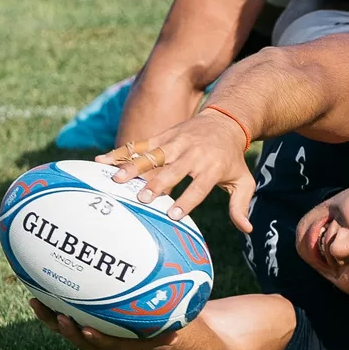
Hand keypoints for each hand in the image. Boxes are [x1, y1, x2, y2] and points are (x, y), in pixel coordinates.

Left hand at [29, 299, 174, 349]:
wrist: (145, 333)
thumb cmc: (157, 327)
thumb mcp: (165, 330)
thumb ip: (167, 332)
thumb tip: (177, 333)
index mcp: (122, 345)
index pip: (107, 346)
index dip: (97, 339)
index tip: (88, 330)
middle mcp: (102, 342)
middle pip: (80, 339)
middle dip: (67, 330)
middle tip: (60, 317)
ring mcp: (89, 332)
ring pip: (66, 329)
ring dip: (50, 318)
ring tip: (36, 302)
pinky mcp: (80, 321)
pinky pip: (62, 316)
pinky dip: (50, 306)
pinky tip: (38, 291)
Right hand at [95, 109, 255, 232]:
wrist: (226, 120)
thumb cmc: (232, 158)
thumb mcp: (243, 180)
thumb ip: (241, 205)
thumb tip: (246, 229)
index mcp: (212, 167)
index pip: (199, 186)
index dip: (187, 200)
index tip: (173, 215)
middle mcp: (192, 154)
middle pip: (172, 171)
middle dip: (157, 184)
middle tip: (141, 198)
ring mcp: (176, 143)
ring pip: (152, 155)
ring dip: (133, 168)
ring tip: (115, 180)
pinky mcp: (163, 136)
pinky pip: (140, 145)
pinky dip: (121, 152)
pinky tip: (101, 162)